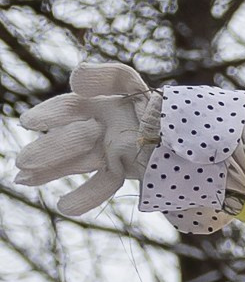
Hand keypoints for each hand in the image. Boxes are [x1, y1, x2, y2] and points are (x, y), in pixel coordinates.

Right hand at [12, 62, 153, 217]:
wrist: (184, 133)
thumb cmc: (158, 105)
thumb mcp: (132, 84)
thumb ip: (107, 76)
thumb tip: (75, 77)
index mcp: (99, 103)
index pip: (71, 107)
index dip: (51, 114)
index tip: (29, 122)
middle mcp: (100, 127)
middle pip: (72, 138)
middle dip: (48, 149)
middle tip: (23, 162)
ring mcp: (109, 150)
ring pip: (78, 160)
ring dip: (52, 170)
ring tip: (24, 180)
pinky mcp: (121, 170)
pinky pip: (103, 183)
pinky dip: (86, 195)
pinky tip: (64, 206)